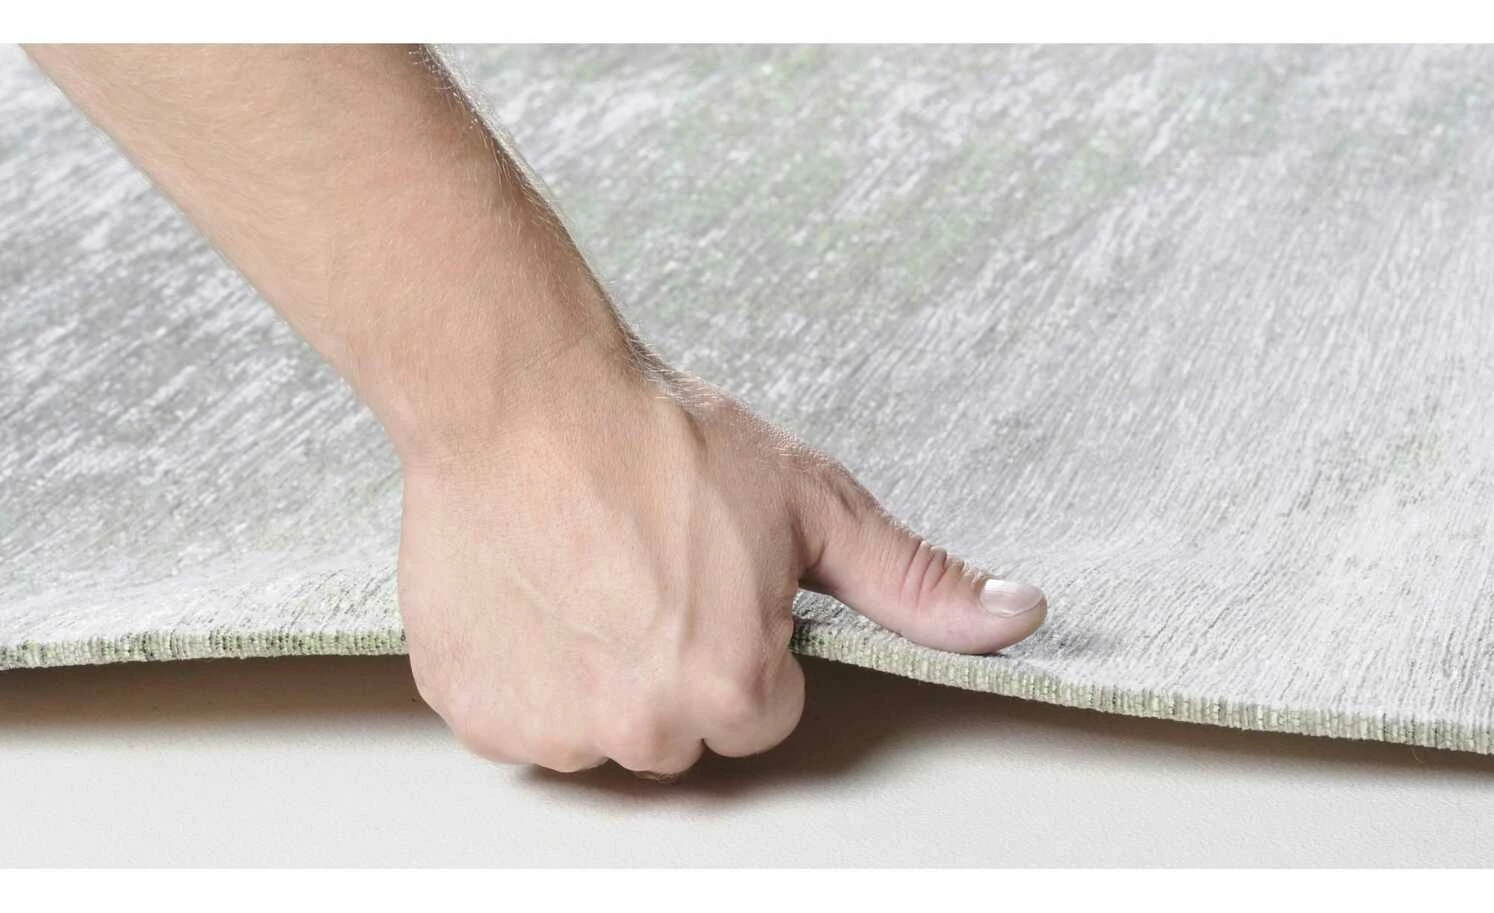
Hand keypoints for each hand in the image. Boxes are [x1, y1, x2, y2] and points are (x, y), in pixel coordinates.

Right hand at [397, 339, 1047, 776]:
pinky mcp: (476, 709)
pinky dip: (527, 669)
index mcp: (730, 690)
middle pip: (682, 729)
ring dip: (598, 671)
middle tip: (649, 569)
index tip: (713, 580)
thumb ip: (915, 581)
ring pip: (600, 727)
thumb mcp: (812, 502)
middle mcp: (638, 729)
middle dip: (676, 665)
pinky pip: (521, 716)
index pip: (765, 713)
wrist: (521, 394)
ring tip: (586, 573)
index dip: (748, 642)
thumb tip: (1019, 615)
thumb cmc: (660, 438)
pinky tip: (537, 592)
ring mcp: (549, 727)